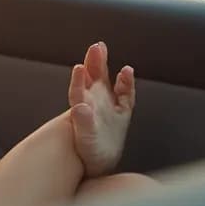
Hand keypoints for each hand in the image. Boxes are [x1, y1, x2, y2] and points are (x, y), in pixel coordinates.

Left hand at [67, 41, 136, 176]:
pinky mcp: (122, 110)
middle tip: (96, 45)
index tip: (78, 67)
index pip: (78, 90)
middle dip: (93, 61)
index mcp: (82, 108)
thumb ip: (83, 122)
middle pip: (91, 77)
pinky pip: (124, 92)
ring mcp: (107, 104)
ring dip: (102, 64)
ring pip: (104, 80)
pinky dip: (125, 82)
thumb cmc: (88, 149)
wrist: (99, 160)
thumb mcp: (86, 138)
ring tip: (101, 48)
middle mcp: (93, 102)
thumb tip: (80, 107)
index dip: (78, 80)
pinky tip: (126, 71)